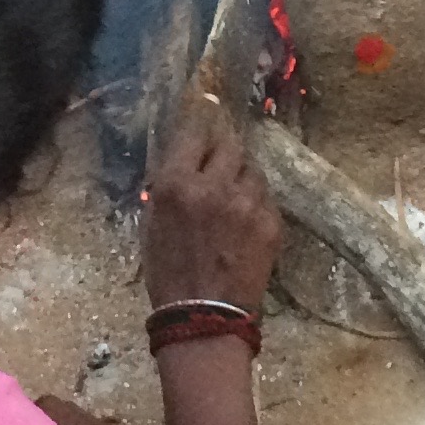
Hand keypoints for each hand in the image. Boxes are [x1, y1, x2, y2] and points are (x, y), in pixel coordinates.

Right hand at [140, 93, 281, 315]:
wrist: (204, 317)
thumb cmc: (168, 272)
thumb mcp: (153, 222)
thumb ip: (169, 184)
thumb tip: (184, 156)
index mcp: (176, 184)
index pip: (194, 130)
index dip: (201, 117)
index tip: (206, 106)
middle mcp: (215, 185)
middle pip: (229, 142)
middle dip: (224, 145)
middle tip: (220, 153)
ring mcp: (248, 202)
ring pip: (251, 167)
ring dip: (240, 172)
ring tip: (231, 191)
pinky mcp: (271, 221)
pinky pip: (264, 194)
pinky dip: (254, 198)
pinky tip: (244, 218)